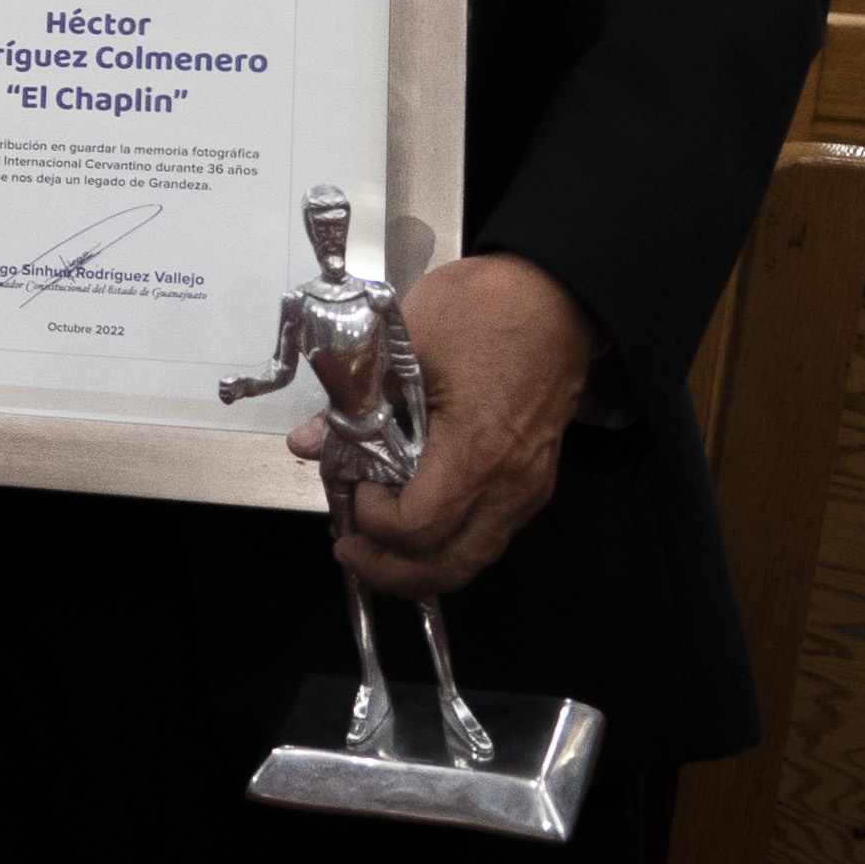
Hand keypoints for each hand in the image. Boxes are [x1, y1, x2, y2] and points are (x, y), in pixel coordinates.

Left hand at [299, 252, 595, 597]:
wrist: (554, 292)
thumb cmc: (486, 308)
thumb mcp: (405, 341)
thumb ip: (355, 400)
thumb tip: (310, 443)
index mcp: (478, 450)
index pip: (418, 528)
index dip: (374, 523)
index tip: (352, 491)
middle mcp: (511, 483)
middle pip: (450, 566)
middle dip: (392, 571)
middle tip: (350, 550)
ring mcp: (529, 486)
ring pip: (473, 556)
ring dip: (420, 562)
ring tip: (375, 540)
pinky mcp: (534, 478)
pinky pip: (490, 531)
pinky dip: (448, 539)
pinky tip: (414, 515)